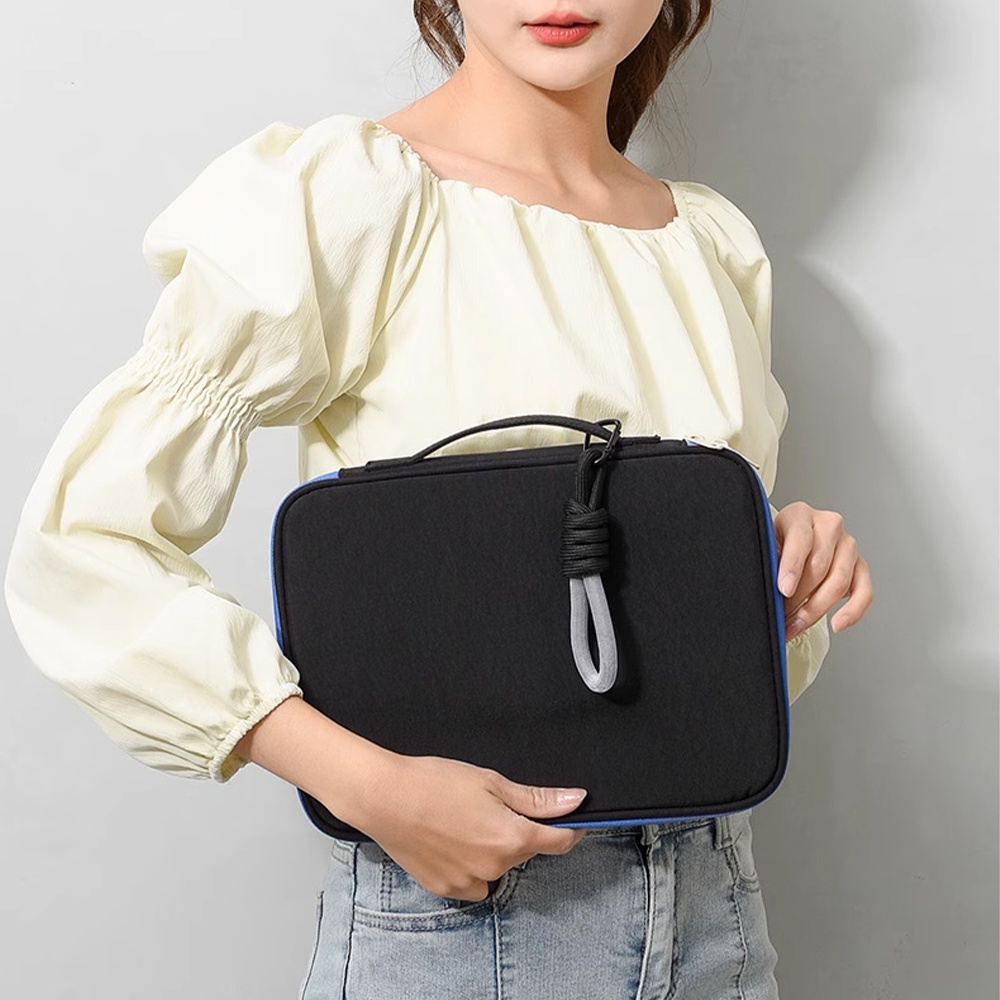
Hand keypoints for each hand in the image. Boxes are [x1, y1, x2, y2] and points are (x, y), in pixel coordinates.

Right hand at [351, 754, 587, 900]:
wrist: (384, 797)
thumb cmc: (435, 782)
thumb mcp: (491, 782)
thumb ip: (537, 799)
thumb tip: (576, 801)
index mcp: (511, 839)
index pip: (559, 842)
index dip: (569, 828)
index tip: (569, 817)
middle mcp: (494, 867)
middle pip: (524, 851)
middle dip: (518, 830)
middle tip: (490, 804)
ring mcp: (469, 882)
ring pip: (498, 866)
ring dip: (493, 849)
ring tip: (463, 820)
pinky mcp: (446, 889)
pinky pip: (473, 880)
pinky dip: (470, 863)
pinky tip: (450, 839)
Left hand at [773, 501, 872, 639]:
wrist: (789, 544)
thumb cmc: (775, 546)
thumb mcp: (765, 545)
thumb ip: (769, 560)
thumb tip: (767, 588)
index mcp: (800, 515)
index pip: (800, 539)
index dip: (792, 566)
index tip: (784, 589)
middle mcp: (827, 525)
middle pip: (819, 565)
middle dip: (799, 596)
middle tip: (782, 615)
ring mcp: (847, 545)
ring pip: (839, 581)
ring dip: (817, 609)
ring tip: (797, 625)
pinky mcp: (860, 566)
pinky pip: (864, 591)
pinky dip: (852, 611)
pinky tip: (837, 623)